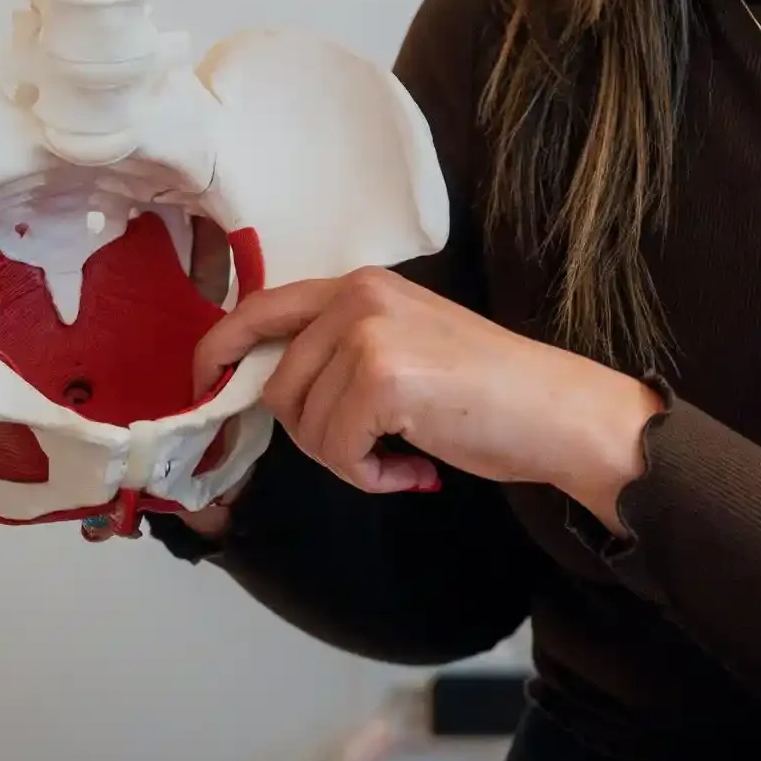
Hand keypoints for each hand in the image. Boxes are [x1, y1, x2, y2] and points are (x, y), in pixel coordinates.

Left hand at [191, 268, 661, 532]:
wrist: (556, 410)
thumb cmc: (492, 390)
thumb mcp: (407, 344)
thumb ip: (343, 350)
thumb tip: (269, 391)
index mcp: (363, 285)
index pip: (264, 308)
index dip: (220, 347)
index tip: (204, 380)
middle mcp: (359, 297)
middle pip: (278, 386)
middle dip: (315, 434)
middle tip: (377, 449)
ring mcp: (367, 334)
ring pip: (304, 425)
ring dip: (349, 459)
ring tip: (406, 454)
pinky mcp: (380, 378)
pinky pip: (337, 451)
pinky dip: (371, 475)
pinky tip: (417, 466)